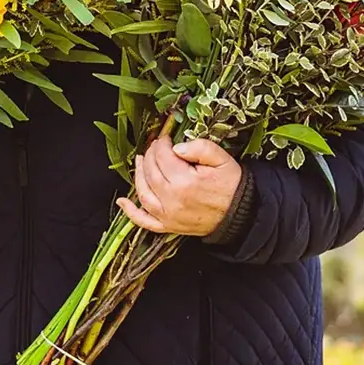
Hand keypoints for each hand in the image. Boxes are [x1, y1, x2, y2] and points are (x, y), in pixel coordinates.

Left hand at [117, 136, 241, 236]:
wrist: (241, 214)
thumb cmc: (231, 185)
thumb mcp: (222, 160)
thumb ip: (201, 148)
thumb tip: (177, 147)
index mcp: (185, 182)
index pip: (162, 157)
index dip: (161, 144)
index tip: (165, 138)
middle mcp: (172, 200)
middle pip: (151, 172)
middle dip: (150, 155)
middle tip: (155, 147)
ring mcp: (168, 216)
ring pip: (143, 192)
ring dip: (138, 175)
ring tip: (140, 161)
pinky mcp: (169, 226)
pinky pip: (145, 221)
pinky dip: (131, 213)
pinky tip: (122, 202)